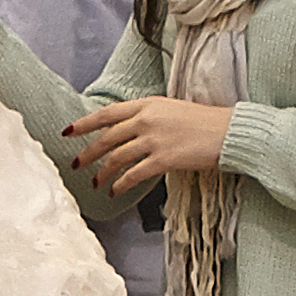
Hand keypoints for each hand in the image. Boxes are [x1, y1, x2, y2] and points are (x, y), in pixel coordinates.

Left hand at [62, 94, 237, 197]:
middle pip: (107, 138)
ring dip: (102, 172)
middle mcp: (146, 119)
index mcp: (147, 104)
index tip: (68, 131)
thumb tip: (127, 130)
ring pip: (117, 157)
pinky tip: (115, 191)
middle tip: (76, 164)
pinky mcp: (164, 159)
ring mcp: (154, 139)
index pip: (106, 113)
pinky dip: (121, 184)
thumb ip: (147, 117)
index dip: (84, 123)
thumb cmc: (204, 122)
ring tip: (95, 183)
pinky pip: (134, 174)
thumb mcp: (171, 110)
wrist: (228, 132)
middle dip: (88, 153)